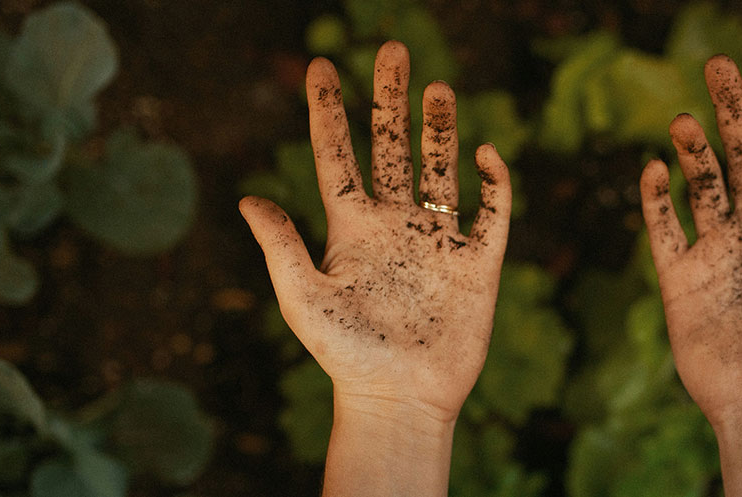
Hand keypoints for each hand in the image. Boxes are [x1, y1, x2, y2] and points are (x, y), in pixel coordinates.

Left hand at [239, 41, 510, 495]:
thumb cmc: (345, 356)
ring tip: (440, 87)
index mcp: (351, 227)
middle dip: (392, 99)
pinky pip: (492, 212)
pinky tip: (484, 153)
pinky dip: (494, 182)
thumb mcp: (304, 299)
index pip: (337, 154)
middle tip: (393, 50)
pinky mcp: (477, 262)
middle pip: (393, 146)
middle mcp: (394, 223)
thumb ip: (281, 247)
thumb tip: (247, 198)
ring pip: (440, 168)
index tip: (321, 66)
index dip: (328, 110)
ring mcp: (437, 240)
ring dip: (440, 128)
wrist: (400, 398)